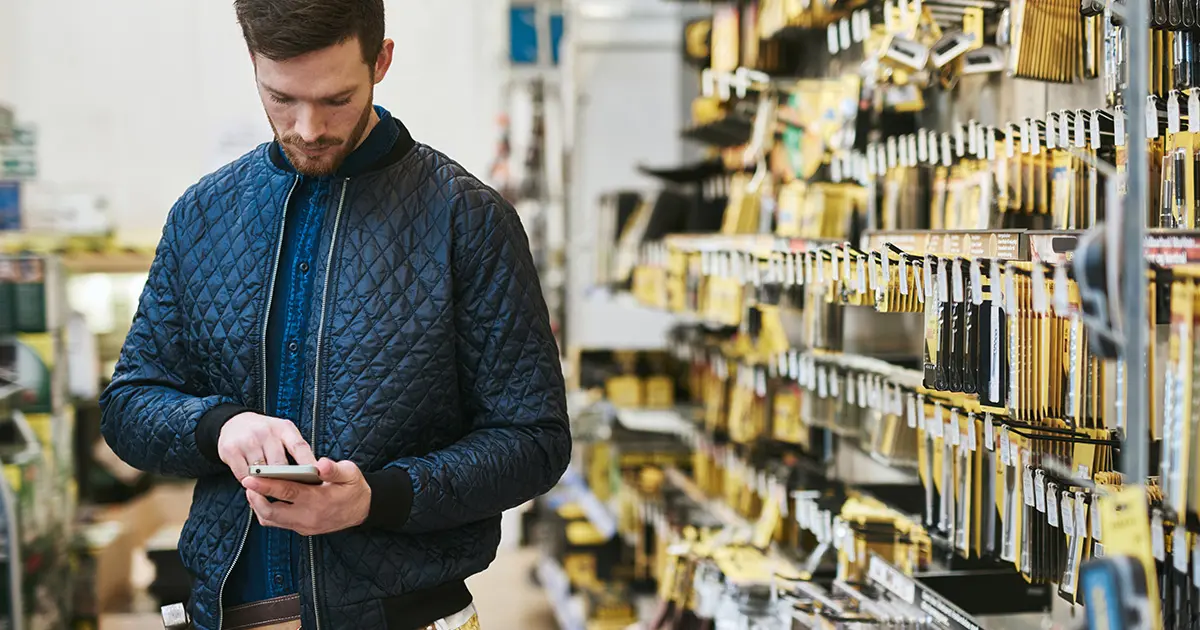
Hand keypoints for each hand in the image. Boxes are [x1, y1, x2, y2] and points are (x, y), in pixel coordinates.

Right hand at [217, 412, 315, 480]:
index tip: (317, 477)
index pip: (299, 446)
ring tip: (272, 489)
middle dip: (286, 479)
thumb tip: (314, 473)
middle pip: (279, 463)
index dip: (308, 463)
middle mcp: (265, 432)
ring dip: (266, 483)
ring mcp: (247, 440)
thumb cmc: (266, 433)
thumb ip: (296, 450)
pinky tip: (254, 485)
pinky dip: (250, 483)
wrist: (235, 422)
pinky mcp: (231, 450)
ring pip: (261, 471)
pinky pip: (243, 474)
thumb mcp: (283, 433)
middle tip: (292, 492)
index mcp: (283, 428)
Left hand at [241, 458, 371, 535]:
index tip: (250, 478)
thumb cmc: (354, 488)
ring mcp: (304, 525)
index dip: (266, 485)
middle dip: (255, 498)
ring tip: (253, 490)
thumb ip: (334, 469)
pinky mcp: (302, 529)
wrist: (363, 510)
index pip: (287, 492)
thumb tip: (321, 464)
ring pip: (271, 520)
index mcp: (319, 500)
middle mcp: (308, 516)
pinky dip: (267, 512)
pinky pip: (277, 523)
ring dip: (258, 506)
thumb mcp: (350, 473)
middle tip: (246, 483)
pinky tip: (265, 499)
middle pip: (271, 512)